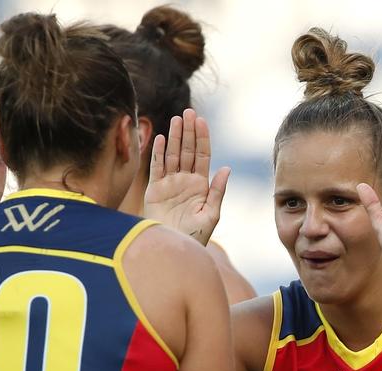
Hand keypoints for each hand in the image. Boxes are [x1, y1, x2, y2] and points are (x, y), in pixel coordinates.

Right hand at [143, 108, 230, 245]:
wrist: (173, 248)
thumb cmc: (194, 236)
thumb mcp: (211, 214)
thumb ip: (218, 191)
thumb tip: (226, 168)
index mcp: (200, 184)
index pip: (202, 155)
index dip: (202, 138)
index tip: (201, 121)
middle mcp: (184, 180)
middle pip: (186, 150)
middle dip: (188, 131)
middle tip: (188, 112)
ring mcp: (169, 183)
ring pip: (171, 155)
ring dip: (173, 137)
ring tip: (176, 119)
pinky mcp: (154, 189)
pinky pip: (156, 168)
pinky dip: (157, 153)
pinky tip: (159, 138)